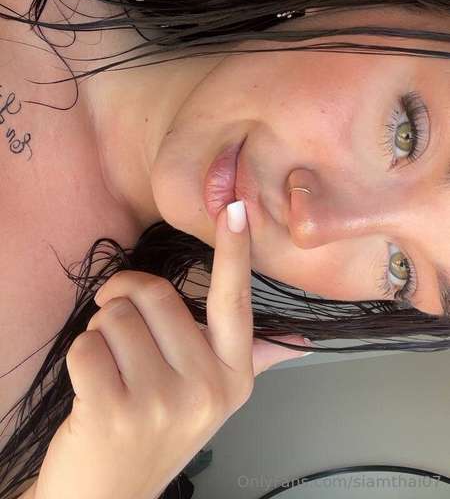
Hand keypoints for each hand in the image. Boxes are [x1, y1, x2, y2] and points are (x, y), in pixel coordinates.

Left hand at [30, 203, 310, 498]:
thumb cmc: (155, 435)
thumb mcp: (211, 400)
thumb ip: (250, 360)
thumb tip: (298, 342)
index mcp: (233, 376)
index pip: (235, 301)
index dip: (234, 250)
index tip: (235, 207)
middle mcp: (206, 389)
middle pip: (154, 295)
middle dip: (125, 306)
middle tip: (124, 340)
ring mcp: (162, 403)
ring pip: (115, 317)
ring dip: (101, 336)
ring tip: (113, 372)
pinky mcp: (115, 412)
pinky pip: (86, 345)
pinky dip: (81, 358)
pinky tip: (93, 389)